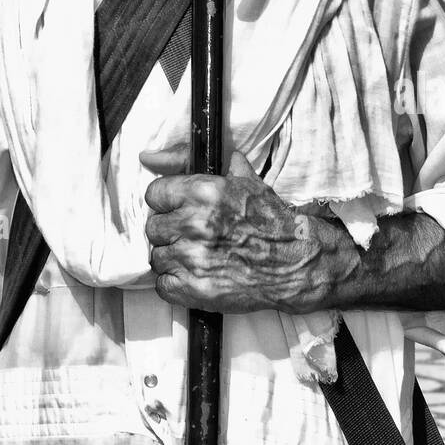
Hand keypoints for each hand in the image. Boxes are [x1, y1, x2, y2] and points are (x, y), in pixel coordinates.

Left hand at [143, 149, 352, 313]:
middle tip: (191, 235)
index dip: (166, 203)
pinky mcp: (195, 288)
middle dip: (170, 231)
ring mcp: (193, 258)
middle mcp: (195, 223)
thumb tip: (149, 156)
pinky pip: (163, 285)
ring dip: (172, 258)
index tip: (177, 209)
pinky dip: (175, 283)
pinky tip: (194, 276)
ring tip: (196, 256)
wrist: (295, 263)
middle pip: (153, 227)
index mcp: (204, 192)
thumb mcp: (243, 179)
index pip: (154, 195)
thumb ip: (194, 162)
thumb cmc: (270, 221)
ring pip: (157, 257)